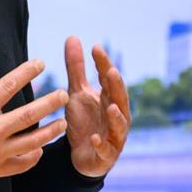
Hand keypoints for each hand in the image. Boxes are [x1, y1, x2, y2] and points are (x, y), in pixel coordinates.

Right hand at [0, 48, 68, 191]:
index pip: (9, 85)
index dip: (27, 71)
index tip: (40, 63)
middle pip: (30, 114)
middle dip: (50, 102)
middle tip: (64, 94)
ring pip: (32, 141)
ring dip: (51, 131)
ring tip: (62, 123)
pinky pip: (21, 164)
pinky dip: (33, 157)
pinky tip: (40, 149)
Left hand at [63, 37, 130, 177]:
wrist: (83, 155)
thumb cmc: (84, 120)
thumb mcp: (77, 92)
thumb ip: (76, 68)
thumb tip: (72, 36)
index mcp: (110, 97)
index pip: (108, 78)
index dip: (104, 64)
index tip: (96, 48)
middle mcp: (117, 115)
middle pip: (119, 98)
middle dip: (116, 86)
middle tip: (110, 72)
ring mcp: (114, 135)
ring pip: (119, 125)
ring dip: (116, 117)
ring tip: (110, 108)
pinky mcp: (107, 155)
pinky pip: (106, 150)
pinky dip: (101, 144)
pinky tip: (94, 138)